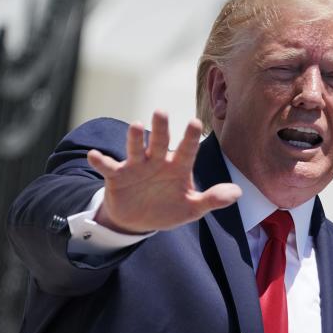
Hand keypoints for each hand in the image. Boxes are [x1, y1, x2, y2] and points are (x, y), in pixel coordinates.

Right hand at [86, 112, 241, 232]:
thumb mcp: (192, 208)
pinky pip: (107, 167)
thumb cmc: (168, 208)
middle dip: (161, 128)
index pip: (187, 150)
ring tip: (134, 126)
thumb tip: (238, 194)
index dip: (190, 137)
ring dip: (134, 139)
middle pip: (160, 142)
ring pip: (135, 149)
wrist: (139, 221)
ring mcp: (136, 167)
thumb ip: (212, 200)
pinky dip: (100, 161)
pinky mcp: (117, 176)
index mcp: (177, 167)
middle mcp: (157, 161)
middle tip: (161, 111)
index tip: (194, 121)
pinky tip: (94, 156)